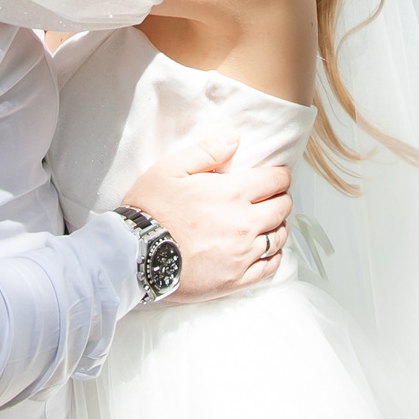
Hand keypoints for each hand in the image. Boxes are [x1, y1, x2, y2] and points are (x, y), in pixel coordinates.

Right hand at [121, 135, 290, 301]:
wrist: (136, 255)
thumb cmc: (151, 209)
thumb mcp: (171, 169)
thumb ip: (206, 151)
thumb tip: (234, 138)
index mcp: (232, 194)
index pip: (275, 180)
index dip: (279, 176)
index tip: (275, 177)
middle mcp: (245, 224)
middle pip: (282, 208)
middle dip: (281, 198)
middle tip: (273, 197)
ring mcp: (242, 254)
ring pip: (279, 237)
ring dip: (279, 226)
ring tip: (271, 222)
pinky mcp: (236, 280)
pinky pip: (269, 267)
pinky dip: (275, 256)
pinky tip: (269, 251)